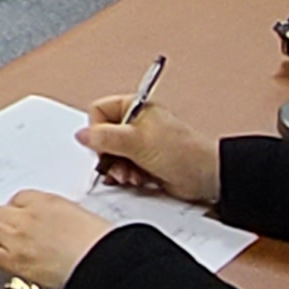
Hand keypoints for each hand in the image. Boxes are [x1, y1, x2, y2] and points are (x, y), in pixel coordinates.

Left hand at [0, 189, 115, 288]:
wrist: (102, 263)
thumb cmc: (102, 243)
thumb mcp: (83, 218)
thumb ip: (61, 218)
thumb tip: (55, 225)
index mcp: (46, 201)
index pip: (18, 198)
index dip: (13, 207)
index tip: (12, 213)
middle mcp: (26, 216)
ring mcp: (16, 237)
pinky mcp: (13, 260)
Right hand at [81, 95, 221, 203]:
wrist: (207, 177)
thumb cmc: (184, 152)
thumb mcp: (137, 141)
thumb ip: (105, 137)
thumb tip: (81, 135)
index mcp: (135, 107)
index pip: (98, 112)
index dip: (97, 130)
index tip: (103, 144)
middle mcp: (135, 124)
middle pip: (103, 137)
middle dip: (108, 155)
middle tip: (117, 163)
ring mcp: (140, 145)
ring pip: (111, 156)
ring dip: (118, 169)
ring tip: (131, 175)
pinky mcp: (144, 163)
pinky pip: (123, 169)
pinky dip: (126, 177)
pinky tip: (136, 180)